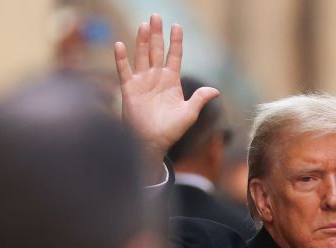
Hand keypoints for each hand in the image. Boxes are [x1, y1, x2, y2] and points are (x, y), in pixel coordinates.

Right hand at [115, 14, 219, 174]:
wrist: (152, 144)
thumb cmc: (170, 131)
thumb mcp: (189, 114)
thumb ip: (200, 99)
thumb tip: (216, 90)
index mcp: (171, 81)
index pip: (174, 55)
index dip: (175, 41)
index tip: (177, 26)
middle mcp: (156, 78)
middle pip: (156, 50)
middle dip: (157, 34)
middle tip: (156, 16)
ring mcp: (142, 82)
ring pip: (142, 56)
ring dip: (142, 41)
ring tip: (144, 25)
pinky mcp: (129, 89)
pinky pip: (124, 70)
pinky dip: (121, 58)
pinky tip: (120, 45)